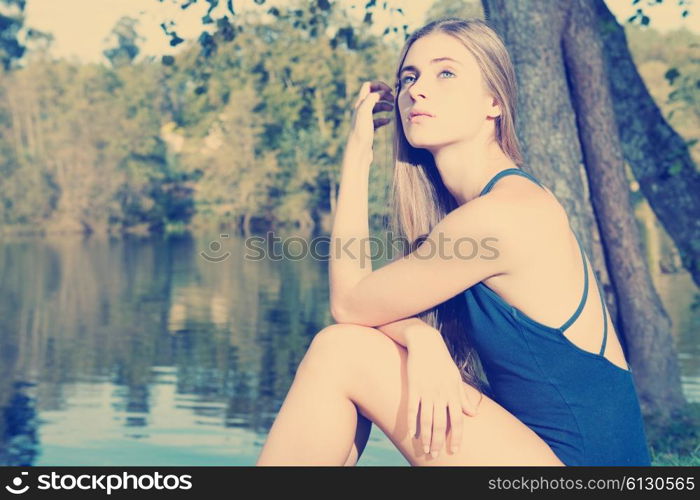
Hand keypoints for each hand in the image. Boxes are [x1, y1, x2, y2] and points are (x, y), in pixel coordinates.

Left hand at [346, 80, 393, 161]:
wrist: (358, 152)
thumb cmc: (361, 132)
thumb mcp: (365, 111)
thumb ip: (372, 99)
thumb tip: (381, 92)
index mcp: (360, 103)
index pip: (368, 86)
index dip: (380, 85)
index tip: (390, 91)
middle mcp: (361, 110)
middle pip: (373, 95)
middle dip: (384, 95)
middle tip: (394, 100)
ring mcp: (365, 119)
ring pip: (376, 107)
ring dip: (385, 106)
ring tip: (392, 110)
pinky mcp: (369, 129)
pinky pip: (377, 120)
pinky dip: (384, 119)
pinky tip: (388, 122)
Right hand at [405, 328, 478, 458]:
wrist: (426, 343)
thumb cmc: (442, 361)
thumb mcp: (456, 378)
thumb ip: (463, 397)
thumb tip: (473, 414)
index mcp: (453, 393)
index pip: (457, 421)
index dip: (456, 437)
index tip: (454, 450)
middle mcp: (441, 394)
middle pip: (440, 424)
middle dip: (438, 442)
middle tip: (434, 455)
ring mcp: (426, 391)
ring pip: (426, 420)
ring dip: (425, 437)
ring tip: (424, 449)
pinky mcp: (413, 387)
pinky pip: (412, 409)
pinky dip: (412, 423)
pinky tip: (411, 434)